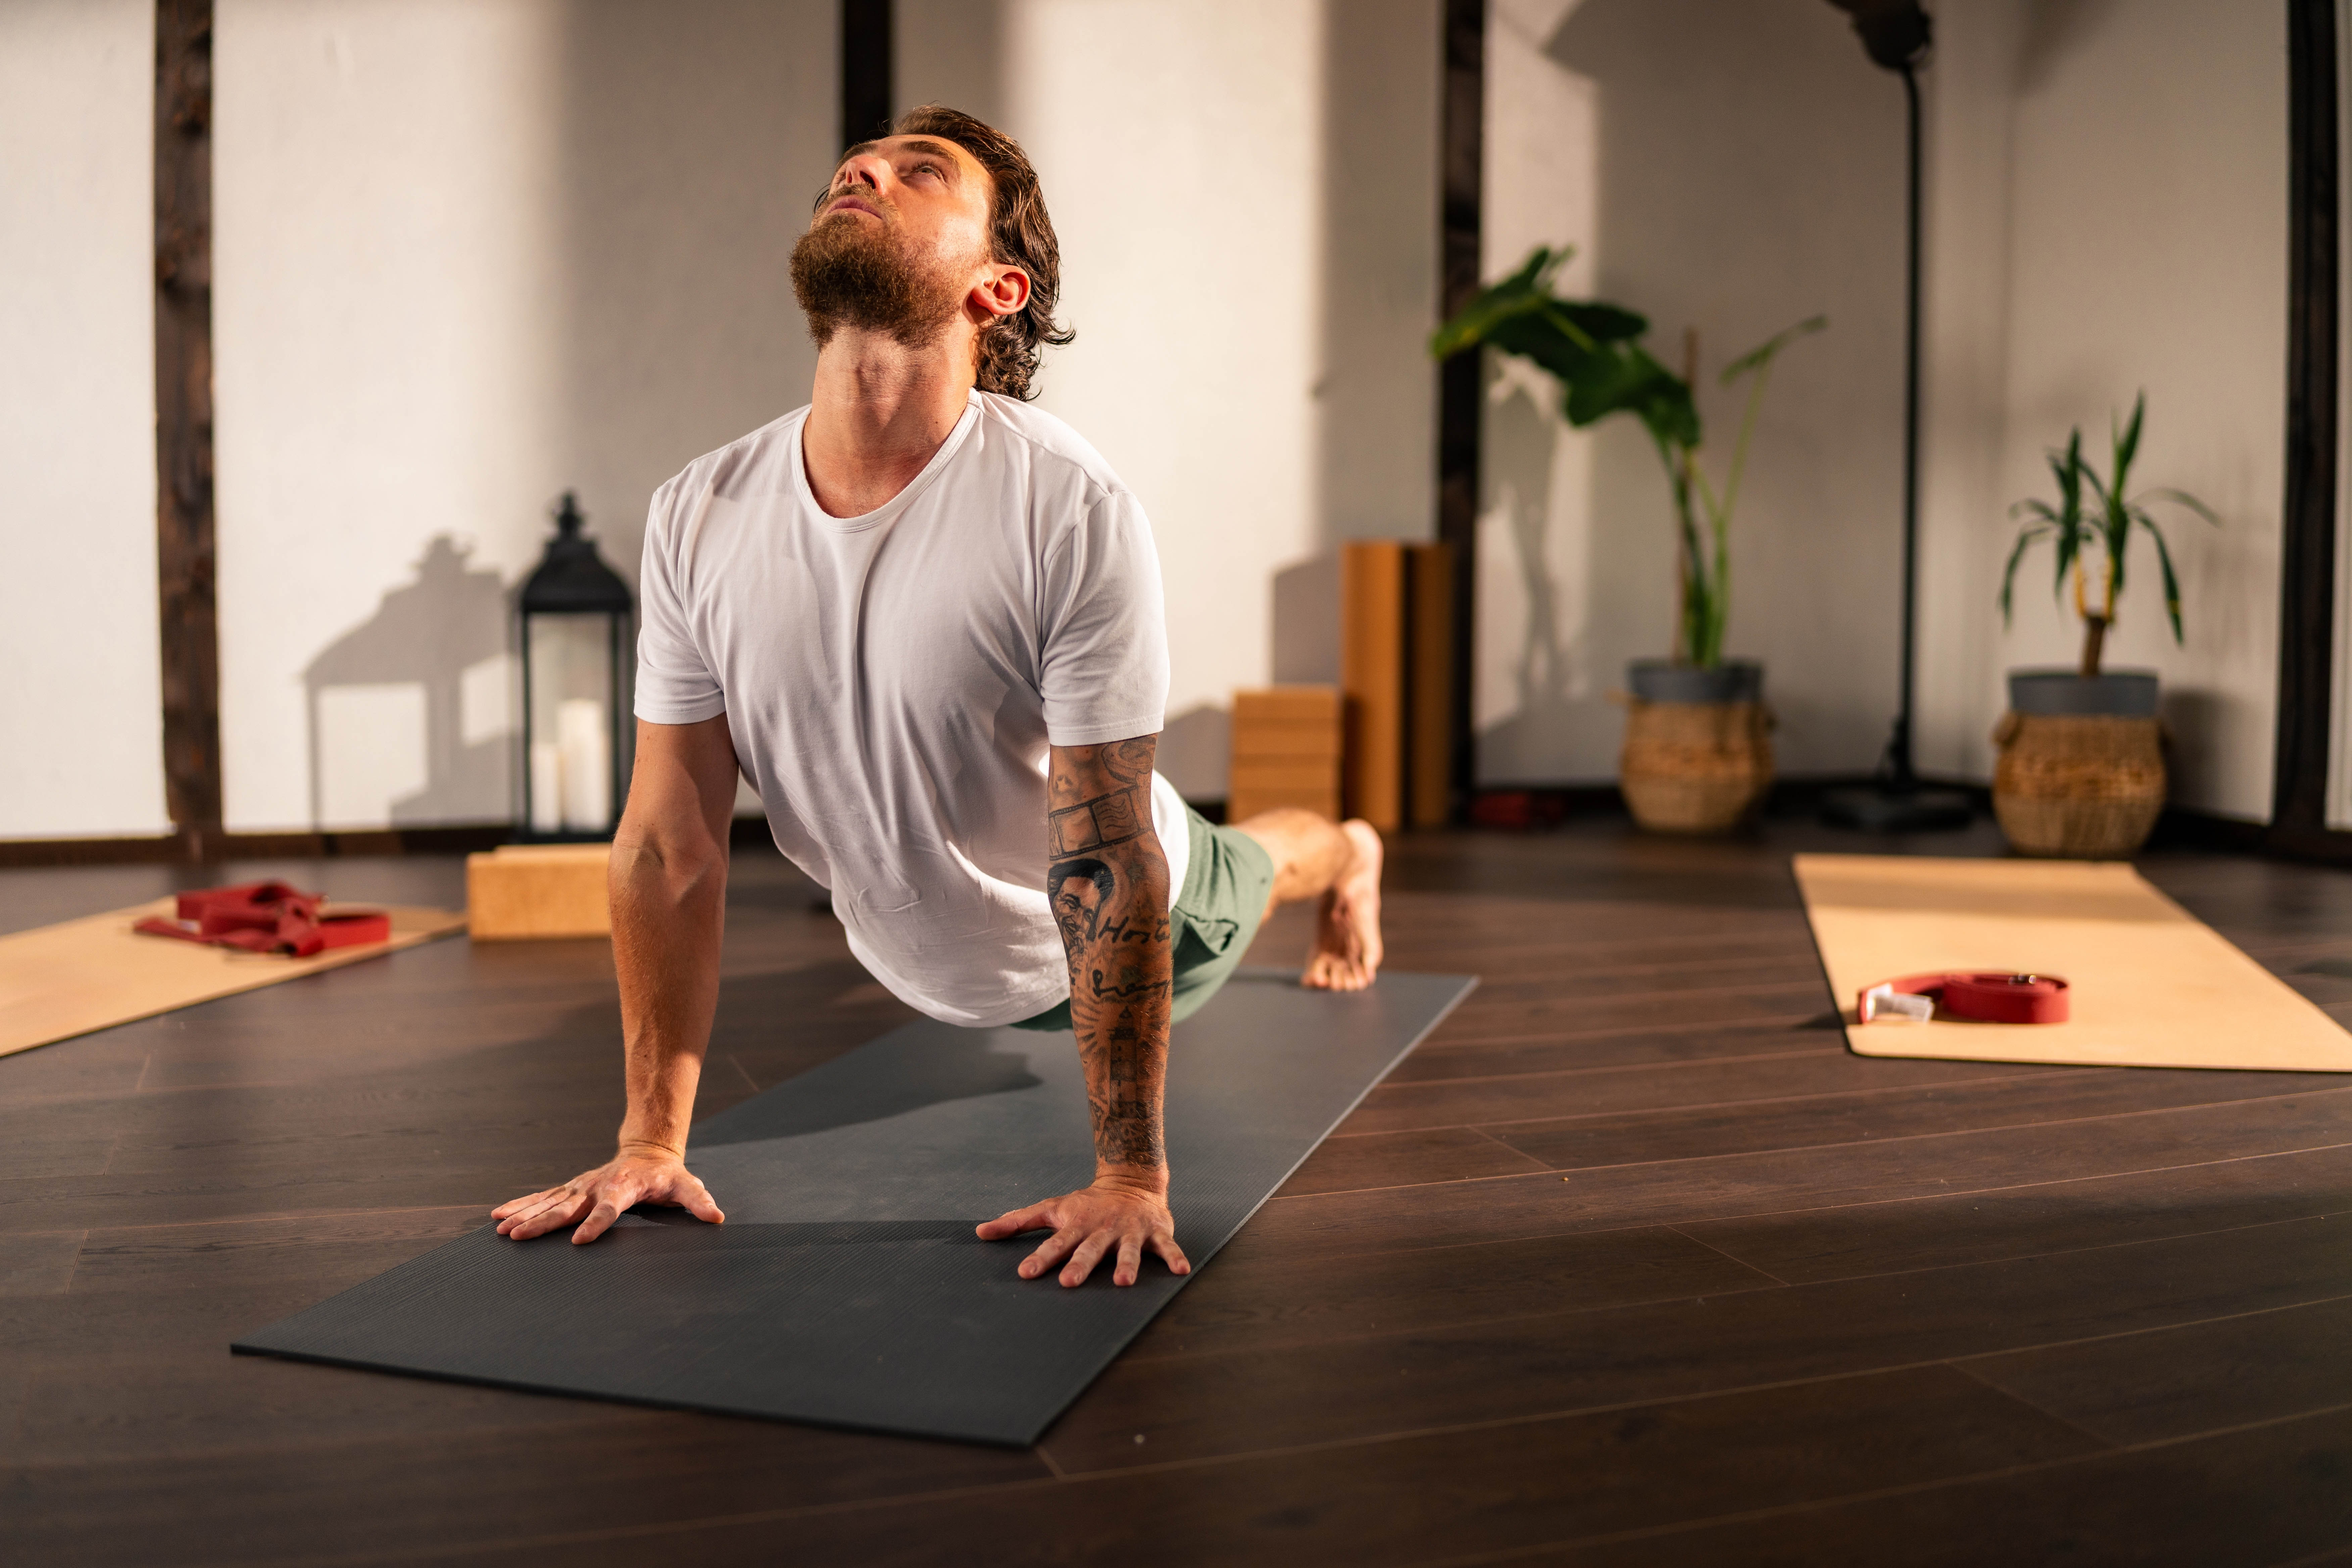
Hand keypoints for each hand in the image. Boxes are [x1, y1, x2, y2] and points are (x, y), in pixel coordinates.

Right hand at [491, 1142, 723, 1244]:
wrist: (648, 1151)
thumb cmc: (667, 1176)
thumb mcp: (686, 1185)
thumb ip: (699, 1201)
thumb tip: (717, 1217)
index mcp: (624, 1188)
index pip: (609, 1208)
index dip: (596, 1223)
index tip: (580, 1240)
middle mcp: (596, 1187)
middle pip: (568, 1207)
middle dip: (542, 1223)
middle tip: (518, 1236)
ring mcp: (580, 1187)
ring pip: (548, 1202)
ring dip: (524, 1216)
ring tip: (501, 1229)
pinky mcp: (571, 1189)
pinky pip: (542, 1198)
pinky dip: (520, 1206)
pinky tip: (498, 1216)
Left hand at [975, 1173, 1190, 1286]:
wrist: (1131, 1181)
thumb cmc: (1086, 1204)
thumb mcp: (1052, 1208)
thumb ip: (1018, 1221)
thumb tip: (979, 1232)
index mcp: (1077, 1226)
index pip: (1056, 1243)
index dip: (1041, 1258)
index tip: (1025, 1274)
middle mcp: (1102, 1229)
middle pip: (1089, 1249)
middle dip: (1079, 1265)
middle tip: (1068, 1283)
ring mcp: (1129, 1231)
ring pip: (1127, 1250)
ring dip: (1126, 1265)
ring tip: (1121, 1283)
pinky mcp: (1155, 1232)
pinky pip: (1166, 1246)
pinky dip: (1175, 1257)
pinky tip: (1181, 1271)